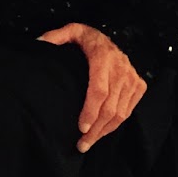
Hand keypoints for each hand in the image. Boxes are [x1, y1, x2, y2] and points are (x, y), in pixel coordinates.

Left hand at [38, 22, 145, 150]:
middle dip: (96, 129)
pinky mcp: (139, 86)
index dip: (90, 111)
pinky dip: (116, 125)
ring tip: (89, 143)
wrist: (111, 38)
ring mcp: (132, 79)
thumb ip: (55, 37)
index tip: (80, 127)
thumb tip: (39, 43)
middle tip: (81, 144)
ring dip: (105, 131)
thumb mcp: (72, 31)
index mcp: (103, 58)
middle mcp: (121, 70)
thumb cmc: (87, 40)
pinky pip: (129, 111)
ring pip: (121, 113)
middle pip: (110, 107)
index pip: (99, 91)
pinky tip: (102, 132)